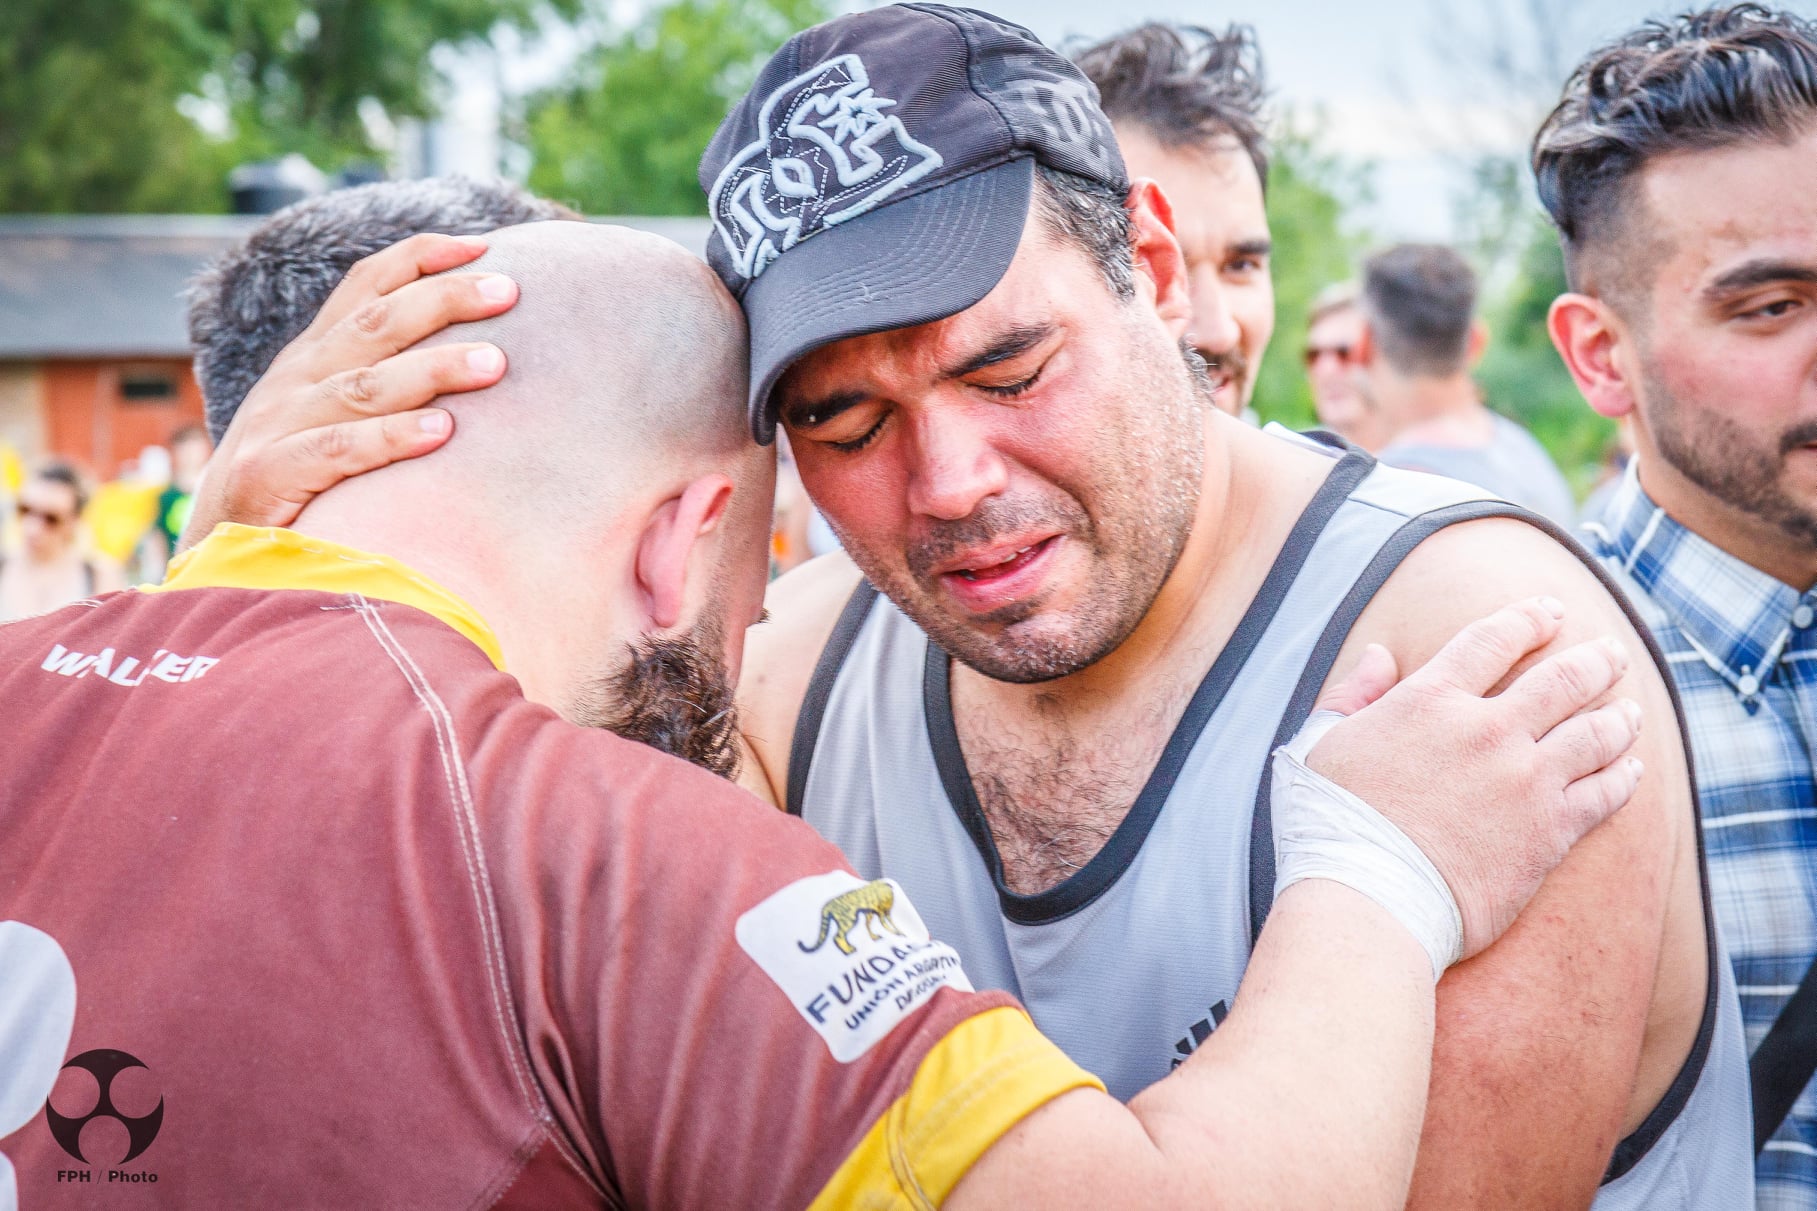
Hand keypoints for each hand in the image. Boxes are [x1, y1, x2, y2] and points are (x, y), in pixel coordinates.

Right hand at [182, 233, 519, 548]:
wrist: (216, 550)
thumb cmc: (299, 485)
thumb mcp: (337, 418)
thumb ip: (387, 386)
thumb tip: (482, 358)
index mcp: (315, 357)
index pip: (367, 287)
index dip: (421, 258)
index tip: (483, 244)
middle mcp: (297, 380)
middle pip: (377, 323)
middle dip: (445, 299)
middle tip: (510, 291)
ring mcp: (278, 424)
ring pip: (365, 384)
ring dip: (433, 368)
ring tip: (494, 363)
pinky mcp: (267, 476)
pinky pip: (337, 450)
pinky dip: (391, 438)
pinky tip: (442, 432)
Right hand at [1308, 597, 1642, 960]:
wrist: (1366, 898)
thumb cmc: (1329, 824)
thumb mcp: (1321, 744)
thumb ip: (1352, 693)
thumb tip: (1378, 653)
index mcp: (1429, 700)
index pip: (1492, 639)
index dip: (1528, 618)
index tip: (1550, 610)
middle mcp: (1486, 730)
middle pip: (1561, 678)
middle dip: (1594, 658)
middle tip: (1611, 651)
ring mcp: (1525, 780)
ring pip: (1595, 732)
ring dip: (1618, 715)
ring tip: (1630, 709)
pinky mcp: (1549, 832)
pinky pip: (1604, 794)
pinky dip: (1623, 776)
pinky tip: (1632, 769)